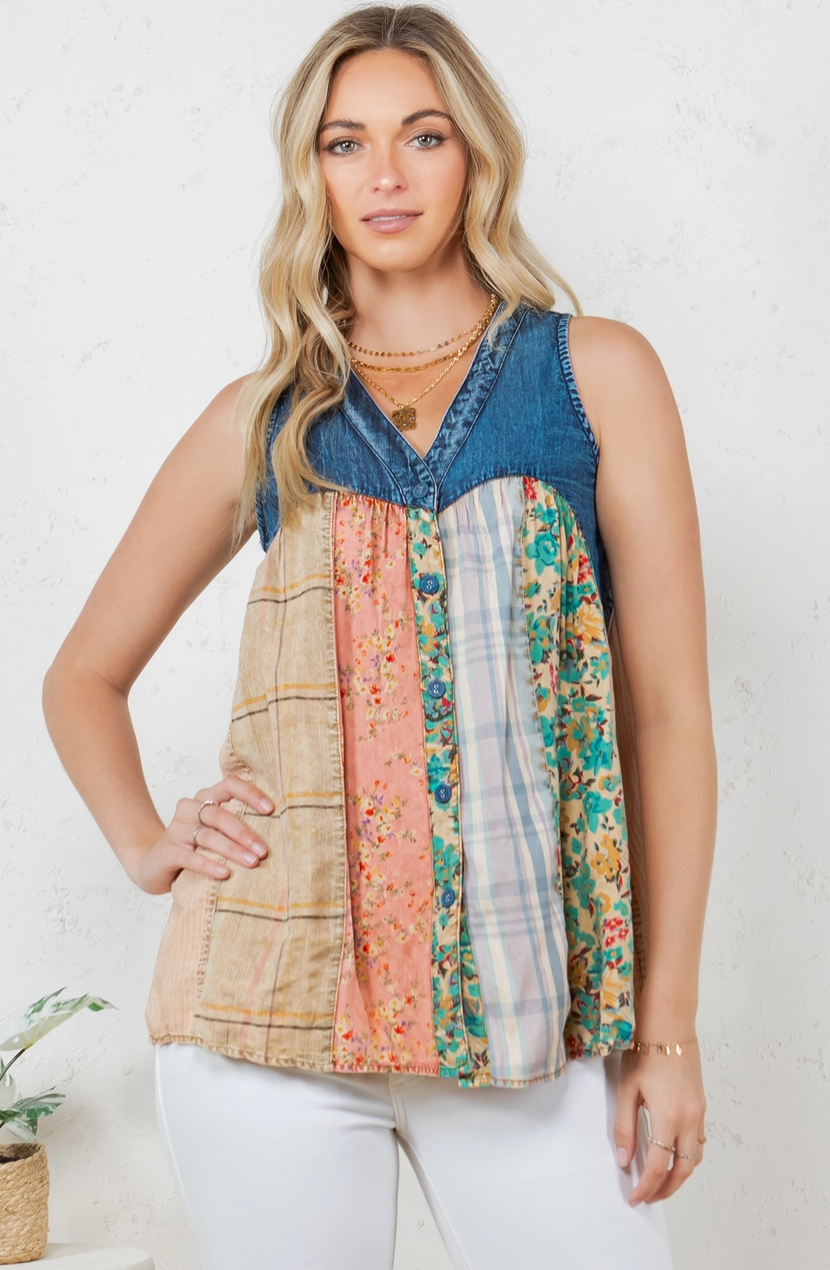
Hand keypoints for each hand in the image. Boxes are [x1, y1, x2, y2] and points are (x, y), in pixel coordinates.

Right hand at [127, 776, 273, 894]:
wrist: (153, 864)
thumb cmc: (193, 847)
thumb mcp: (216, 831)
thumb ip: (237, 824)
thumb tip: (279, 831)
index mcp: (205, 798)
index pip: (229, 785)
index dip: (250, 793)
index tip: (270, 809)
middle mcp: (189, 808)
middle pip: (219, 814)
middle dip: (244, 832)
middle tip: (263, 850)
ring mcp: (177, 829)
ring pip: (208, 836)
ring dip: (232, 850)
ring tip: (252, 863)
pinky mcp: (169, 851)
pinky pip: (191, 857)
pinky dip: (209, 865)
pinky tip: (225, 873)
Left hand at [613, 1041, 706, 1204]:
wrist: (669, 1026)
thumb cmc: (645, 1053)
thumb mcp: (627, 1090)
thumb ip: (625, 1128)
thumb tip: (625, 1160)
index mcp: (668, 1118)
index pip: (658, 1167)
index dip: (646, 1187)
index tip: (634, 1197)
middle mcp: (688, 1120)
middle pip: (682, 1170)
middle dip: (666, 1190)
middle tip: (649, 1197)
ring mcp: (698, 1113)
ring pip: (694, 1158)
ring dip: (679, 1175)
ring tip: (660, 1181)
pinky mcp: (701, 1105)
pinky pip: (698, 1141)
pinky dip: (688, 1156)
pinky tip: (673, 1154)